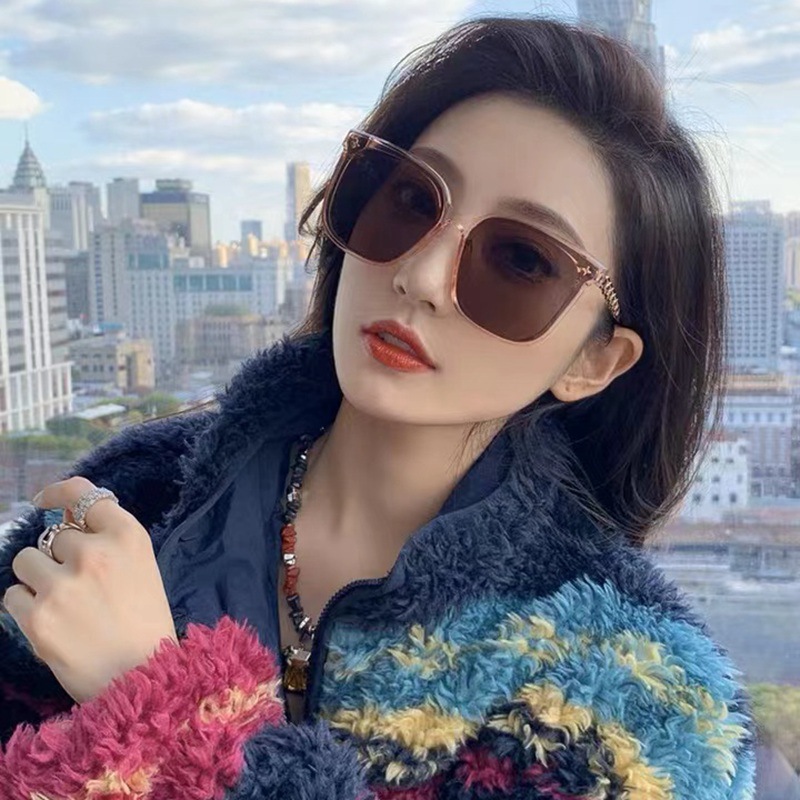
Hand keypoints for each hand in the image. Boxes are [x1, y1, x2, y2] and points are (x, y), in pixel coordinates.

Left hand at [3, 477, 177, 703]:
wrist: (143, 681)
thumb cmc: (145, 623)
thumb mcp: (141, 567)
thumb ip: (107, 540)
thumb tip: (63, 518)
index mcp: (128, 536)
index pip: (82, 494)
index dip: (58, 494)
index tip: (43, 501)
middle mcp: (95, 553)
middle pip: (53, 536)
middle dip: (59, 557)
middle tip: (78, 588)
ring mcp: (63, 584)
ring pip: (25, 560)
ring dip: (36, 579)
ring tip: (61, 605)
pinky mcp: (37, 617)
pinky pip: (11, 596)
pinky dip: (25, 608)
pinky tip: (51, 624)